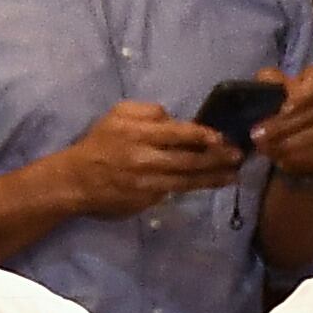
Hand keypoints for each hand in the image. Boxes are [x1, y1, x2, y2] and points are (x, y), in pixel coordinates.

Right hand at [53, 102, 241, 218]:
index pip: (180, 134)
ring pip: (187, 180)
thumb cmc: (99, 143)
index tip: (223, 138)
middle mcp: (145, 160)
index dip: (205, 136)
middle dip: (218, 159)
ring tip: (233, 176)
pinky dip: (194, 187)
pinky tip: (209, 183)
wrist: (74, 181)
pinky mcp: (146, 200)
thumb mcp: (117, 115)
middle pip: (190, 160)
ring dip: (213, 178)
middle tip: (238, 157)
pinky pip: (174, 191)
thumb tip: (176, 120)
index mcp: (138, 134)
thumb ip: (148, 111)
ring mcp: (146, 184)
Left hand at [248, 65, 312, 176]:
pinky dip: (298, 159)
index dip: (300, 96)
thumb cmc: (282, 99)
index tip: (282, 109)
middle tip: (258, 136)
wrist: (294, 123)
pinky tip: (280, 159)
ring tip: (265, 149)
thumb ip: (269, 81)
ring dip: (287, 146)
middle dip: (282, 127)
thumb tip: (266, 85)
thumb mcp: (272, 84)